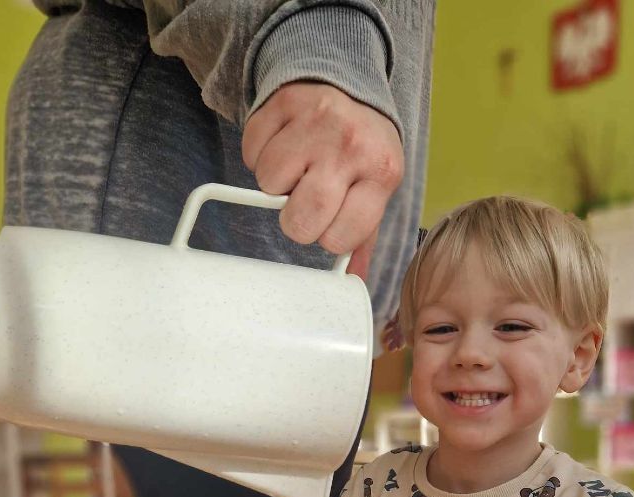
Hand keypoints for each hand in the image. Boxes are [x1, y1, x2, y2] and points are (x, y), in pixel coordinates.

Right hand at [243, 82, 403, 278]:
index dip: (329, 237)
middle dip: (297, 219)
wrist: (349, 80)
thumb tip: (353, 279)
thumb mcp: (376, 187)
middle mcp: (350, 146)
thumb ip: (363, 235)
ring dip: (277, 183)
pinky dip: (260, 155)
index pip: (338, 238)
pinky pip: (252, 152)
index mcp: (381, 173)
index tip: (333, 221)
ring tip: (298, 166)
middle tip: (307, 200)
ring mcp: (316, 122)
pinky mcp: (283, 103)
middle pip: (301, 218)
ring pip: (269, 184)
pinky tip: (283, 144)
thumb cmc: (361, 148)